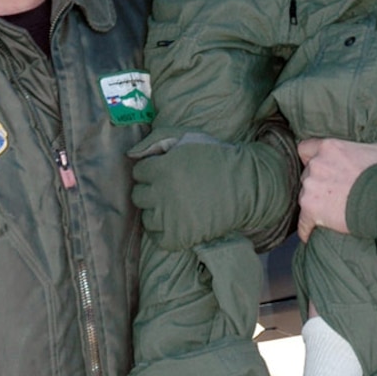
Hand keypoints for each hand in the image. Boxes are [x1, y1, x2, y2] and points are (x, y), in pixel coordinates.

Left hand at [131, 130, 295, 250]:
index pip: (139, 172)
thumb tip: (130, 155)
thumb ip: (155, 139)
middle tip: (173, 188)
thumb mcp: (187, 136)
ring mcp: (170, 217)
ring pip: (146, 218)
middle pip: (138, 195)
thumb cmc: (216, 157)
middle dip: (152, 190)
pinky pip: (158, 238)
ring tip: (176, 206)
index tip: (169, 171)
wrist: (246, 184)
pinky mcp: (179, 237)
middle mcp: (163, 193)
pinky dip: (164, 232)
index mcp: (163, 168)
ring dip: (157, 212)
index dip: (153, 170)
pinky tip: (177, 222)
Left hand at [297, 136, 376, 240]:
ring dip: (314, 203)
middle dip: (317, 183)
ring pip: (304, 196)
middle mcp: (316, 165)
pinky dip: (306, 229)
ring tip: (328, 212)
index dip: (311, 158)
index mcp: (329, 147)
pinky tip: (310, 234)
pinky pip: (303, 222)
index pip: (305, 148)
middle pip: (307, 174)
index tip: (321, 167)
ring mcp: (311, 188)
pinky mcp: (311, 210)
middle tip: (333, 192)